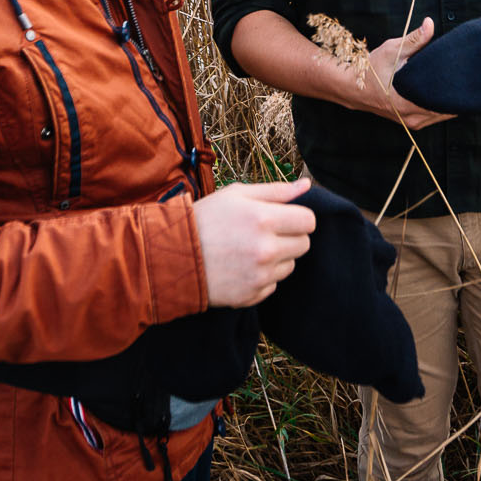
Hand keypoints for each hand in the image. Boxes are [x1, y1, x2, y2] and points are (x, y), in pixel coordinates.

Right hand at [191, 178, 316, 306]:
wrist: (172, 256)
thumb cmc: (205, 219)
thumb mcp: (237, 194)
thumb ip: (276, 190)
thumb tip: (307, 185)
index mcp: (265, 219)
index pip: (308, 221)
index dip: (298, 218)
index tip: (285, 218)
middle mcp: (266, 250)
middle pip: (304, 245)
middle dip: (290, 237)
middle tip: (265, 233)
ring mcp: (260, 276)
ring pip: (290, 266)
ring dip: (277, 258)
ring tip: (248, 249)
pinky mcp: (252, 295)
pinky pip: (273, 285)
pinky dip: (262, 277)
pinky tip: (241, 267)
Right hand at [349, 17, 455, 130]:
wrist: (353, 88)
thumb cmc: (372, 68)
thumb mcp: (393, 51)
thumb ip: (415, 40)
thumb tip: (430, 23)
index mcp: (409, 103)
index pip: (445, 100)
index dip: (457, 87)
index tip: (465, 73)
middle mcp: (413, 117)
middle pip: (447, 108)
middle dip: (455, 92)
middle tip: (464, 73)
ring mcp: (413, 122)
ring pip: (442, 113)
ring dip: (448, 99)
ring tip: (457, 80)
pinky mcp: (412, 122)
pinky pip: (434, 115)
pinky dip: (439, 104)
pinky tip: (443, 90)